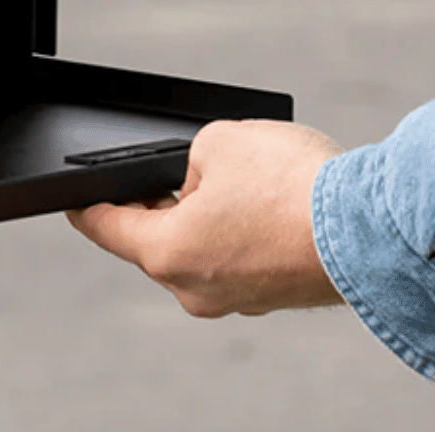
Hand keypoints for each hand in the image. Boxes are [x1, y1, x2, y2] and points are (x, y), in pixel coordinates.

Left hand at [68, 120, 343, 316]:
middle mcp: (192, 289)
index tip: (74, 195)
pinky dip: (236, 237)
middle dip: (158, 204)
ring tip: (228, 186)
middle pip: (151, 242)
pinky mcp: (269, 299)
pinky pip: (234, 263)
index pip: (102, 227)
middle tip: (168, 174)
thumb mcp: (216, 142)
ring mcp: (234, 301)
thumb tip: (191, 178)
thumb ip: (184, 160)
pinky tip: (256, 210)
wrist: (370, 227)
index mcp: (164, 253)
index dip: (85, 203)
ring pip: (197, 253)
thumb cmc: (293, 188)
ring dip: (201, 220)